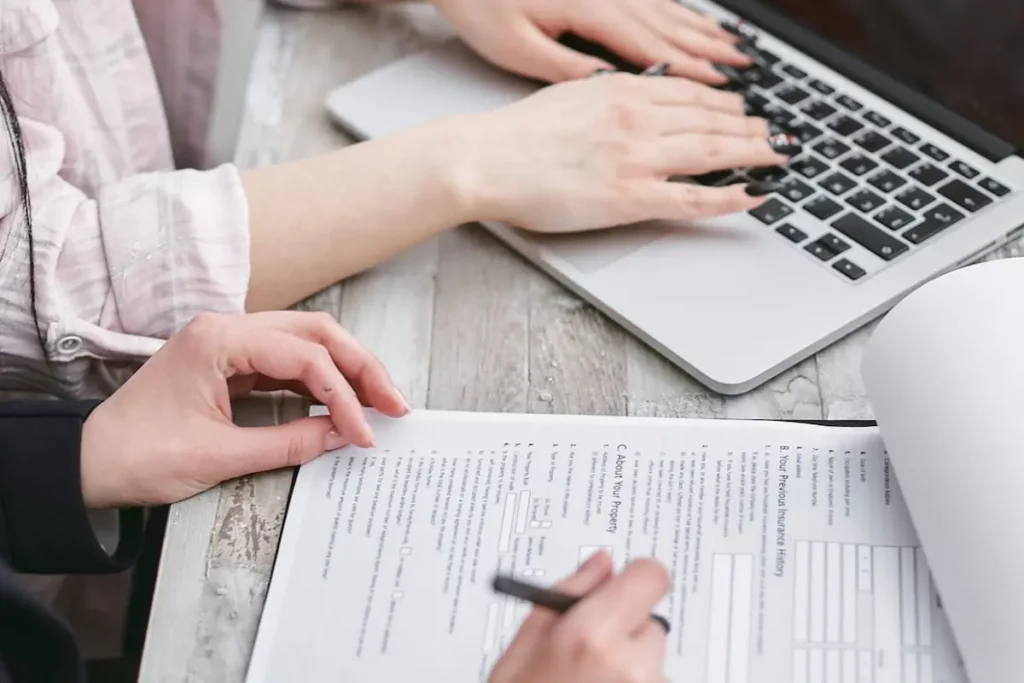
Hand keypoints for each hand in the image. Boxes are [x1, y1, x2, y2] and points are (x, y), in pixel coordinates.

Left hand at [79, 311, 408, 508]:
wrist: (88, 463)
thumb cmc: (137, 455)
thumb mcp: (218, 456)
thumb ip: (289, 442)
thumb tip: (343, 435)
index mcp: (219, 339)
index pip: (305, 357)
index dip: (344, 394)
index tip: (365, 432)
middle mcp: (228, 329)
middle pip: (315, 333)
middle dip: (360, 367)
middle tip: (394, 403)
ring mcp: (230, 343)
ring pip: (307, 342)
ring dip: (346, 371)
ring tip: (380, 402)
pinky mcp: (232, 363)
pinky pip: (289, 363)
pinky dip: (321, 382)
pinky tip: (342, 403)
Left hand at [431, 0, 750, 83]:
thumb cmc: (481, 5)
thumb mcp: (516, 48)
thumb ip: (567, 67)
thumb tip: (609, 85)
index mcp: (590, 11)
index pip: (653, 48)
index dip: (692, 71)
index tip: (723, 87)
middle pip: (671, 27)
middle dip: (711, 51)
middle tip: (745, 69)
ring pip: (667, 10)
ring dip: (702, 31)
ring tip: (733, 47)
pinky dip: (678, 13)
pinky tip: (692, 21)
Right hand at [451, 73, 795, 233]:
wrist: (485, 159)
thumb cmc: (516, 135)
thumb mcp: (570, 95)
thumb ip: (610, 97)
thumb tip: (636, 98)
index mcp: (621, 92)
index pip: (690, 92)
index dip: (726, 101)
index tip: (744, 108)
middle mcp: (637, 119)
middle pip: (711, 120)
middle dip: (751, 127)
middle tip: (776, 135)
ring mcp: (637, 158)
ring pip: (712, 152)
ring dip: (752, 154)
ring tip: (776, 159)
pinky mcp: (629, 197)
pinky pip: (693, 198)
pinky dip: (729, 196)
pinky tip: (752, 196)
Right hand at [490, 552, 669, 682]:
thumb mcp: (520, 651)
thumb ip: (565, 596)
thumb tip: (599, 564)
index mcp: (590, 635)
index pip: (650, 576)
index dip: (635, 580)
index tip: (622, 590)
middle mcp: (629, 665)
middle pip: (650, 623)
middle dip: (624, 634)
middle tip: (588, 660)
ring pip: (653, 664)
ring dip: (631, 672)